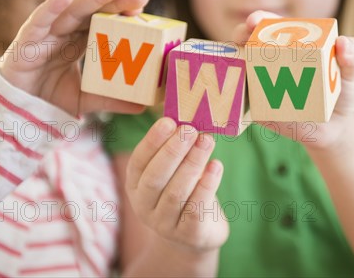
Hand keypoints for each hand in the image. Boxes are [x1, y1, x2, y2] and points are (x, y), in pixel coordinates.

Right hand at [0, 0, 147, 115]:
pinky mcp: (27, 40)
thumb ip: (113, 99)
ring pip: (73, 10)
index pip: (106, 21)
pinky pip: (39, 20)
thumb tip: (143, 105)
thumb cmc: (49, 97)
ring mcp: (47, 33)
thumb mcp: (87, 99)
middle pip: (95, 11)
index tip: (145, 8)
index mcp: (82, 42)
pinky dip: (52, 7)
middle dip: (118, 0)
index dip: (124, 14)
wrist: (16, 109)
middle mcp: (66, 32)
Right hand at [125, 118, 228, 252]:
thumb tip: (187, 119)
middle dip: (173, 151)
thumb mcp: (176, 171)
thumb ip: (177, 150)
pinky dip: (207, 185)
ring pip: (176, 192)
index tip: (168, 121)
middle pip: (155, 178)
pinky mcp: (188, 235)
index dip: (152, 142)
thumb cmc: (187, 192)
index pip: (138, 162)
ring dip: (193, 163)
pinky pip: (196, 208)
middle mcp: (145, 206)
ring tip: (207, 141)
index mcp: (136, 185)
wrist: (196, 235)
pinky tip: (216, 166)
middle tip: (190, 130)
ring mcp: (165, 224)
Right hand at [234, 11, 353, 149]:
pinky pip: (243, 103)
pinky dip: (236, 101)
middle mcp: (268, 59)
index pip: (269, 25)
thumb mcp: (352, 70)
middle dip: (238, 38)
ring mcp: (260, 83)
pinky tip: (236, 101)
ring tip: (241, 71)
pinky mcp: (257, 108)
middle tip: (242, 39)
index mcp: (288, 42)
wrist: (337, 126)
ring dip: (233, 69)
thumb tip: (343, 44)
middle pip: (245, 43)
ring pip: (239, 71)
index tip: (255, 21)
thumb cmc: (342, 88)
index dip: (259, 19)